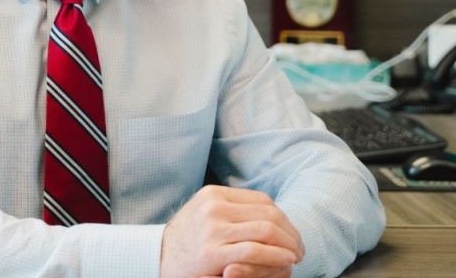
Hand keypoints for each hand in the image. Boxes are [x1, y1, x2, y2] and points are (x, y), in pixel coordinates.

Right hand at [159, 186, 303, 277]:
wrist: (156, 258)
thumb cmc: (185, 240)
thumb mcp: (204, 213)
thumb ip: (231, 209)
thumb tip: (270, 213)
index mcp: (214, 194)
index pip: (263, 201)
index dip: (284, 218)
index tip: (293, 233)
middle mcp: (214, 207)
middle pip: (269, 214)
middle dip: (291, 233)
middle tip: (300, 248)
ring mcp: (213, 229)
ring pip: (266, 230)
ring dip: (288, 245)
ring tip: (296, 256)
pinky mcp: (212, 253)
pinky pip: (254, 250)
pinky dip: (276, 256)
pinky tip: (285, 261)